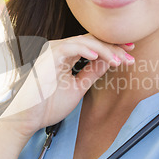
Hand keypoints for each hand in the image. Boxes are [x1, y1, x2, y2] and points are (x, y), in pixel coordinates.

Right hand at [0, 34, 134, 139]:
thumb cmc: (47, 105)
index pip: (93, 46)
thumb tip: (109, 62)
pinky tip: (100, 57)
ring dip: (105, 50)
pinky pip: (72, 47)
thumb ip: (91, 73)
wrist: (27, 118)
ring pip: (85, 41)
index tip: (130, 55)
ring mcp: (54, 51)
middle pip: (92, 40)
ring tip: (119, 60)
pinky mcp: (49, 56)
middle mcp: (60, 50)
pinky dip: (87, 50)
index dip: (112, 48)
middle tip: (131, 53)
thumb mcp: (78, 87)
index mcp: (66, 56)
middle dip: (114, 46)